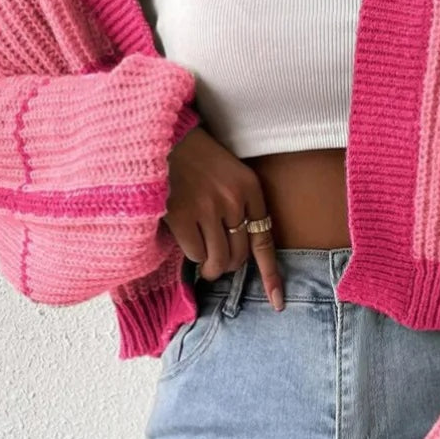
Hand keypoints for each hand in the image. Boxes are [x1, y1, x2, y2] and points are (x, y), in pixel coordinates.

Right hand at [162, 124, 283, 310]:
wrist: (161, 136)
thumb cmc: (195, 158)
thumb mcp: (230, 173)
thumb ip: (239, 205)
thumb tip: (238, 250)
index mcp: (249, 188)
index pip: (264, 240)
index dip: (270, 274)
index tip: (278, 301)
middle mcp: (232, 200)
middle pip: (239, 256)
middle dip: (228, 266)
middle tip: (217, 262)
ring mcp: (206, 208)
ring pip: (218, 260)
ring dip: (210, 267)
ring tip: (203, 262)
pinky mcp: (180, 215)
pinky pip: (195, 254)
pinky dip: (192, 255)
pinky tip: (185, 238)